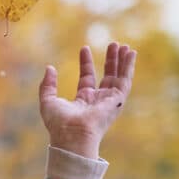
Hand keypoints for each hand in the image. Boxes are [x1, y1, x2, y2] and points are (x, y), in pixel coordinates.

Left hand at [38, 42, 136, 158]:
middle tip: (113, 44)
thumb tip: (49, 68)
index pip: (87, 78)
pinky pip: (126, 80)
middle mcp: (98, 101)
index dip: (86, 63)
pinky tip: (130, 54)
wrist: (72, 134)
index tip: (84, 48)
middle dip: (110, 61)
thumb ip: (47, 85)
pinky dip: (129, 67)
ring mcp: (109, 101)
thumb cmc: (59, 123)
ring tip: (124, 46)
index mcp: (83, 101)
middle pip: (107, 76)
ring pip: (119, 77)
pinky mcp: (117, 100)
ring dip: (122, 61)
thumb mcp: (48, 100)